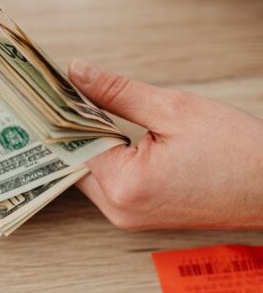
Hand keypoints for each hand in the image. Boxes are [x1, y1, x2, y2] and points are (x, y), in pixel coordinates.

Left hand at [69, 59, 262, 229]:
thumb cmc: (236, 151)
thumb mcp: (174, 109)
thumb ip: (117, 92)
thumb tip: (78, 74)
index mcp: (124, 185)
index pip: (74, 144)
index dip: (65, 114)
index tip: (57, 89)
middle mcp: (118, 209)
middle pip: (75, 163)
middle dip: (74, 129)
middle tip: (70, 95)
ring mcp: (126, 218)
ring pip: (89, 174)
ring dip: (91, 144)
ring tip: (94, 110)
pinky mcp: (136, 217)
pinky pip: (107, 185)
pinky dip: (107, 160)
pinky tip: (114, 135)